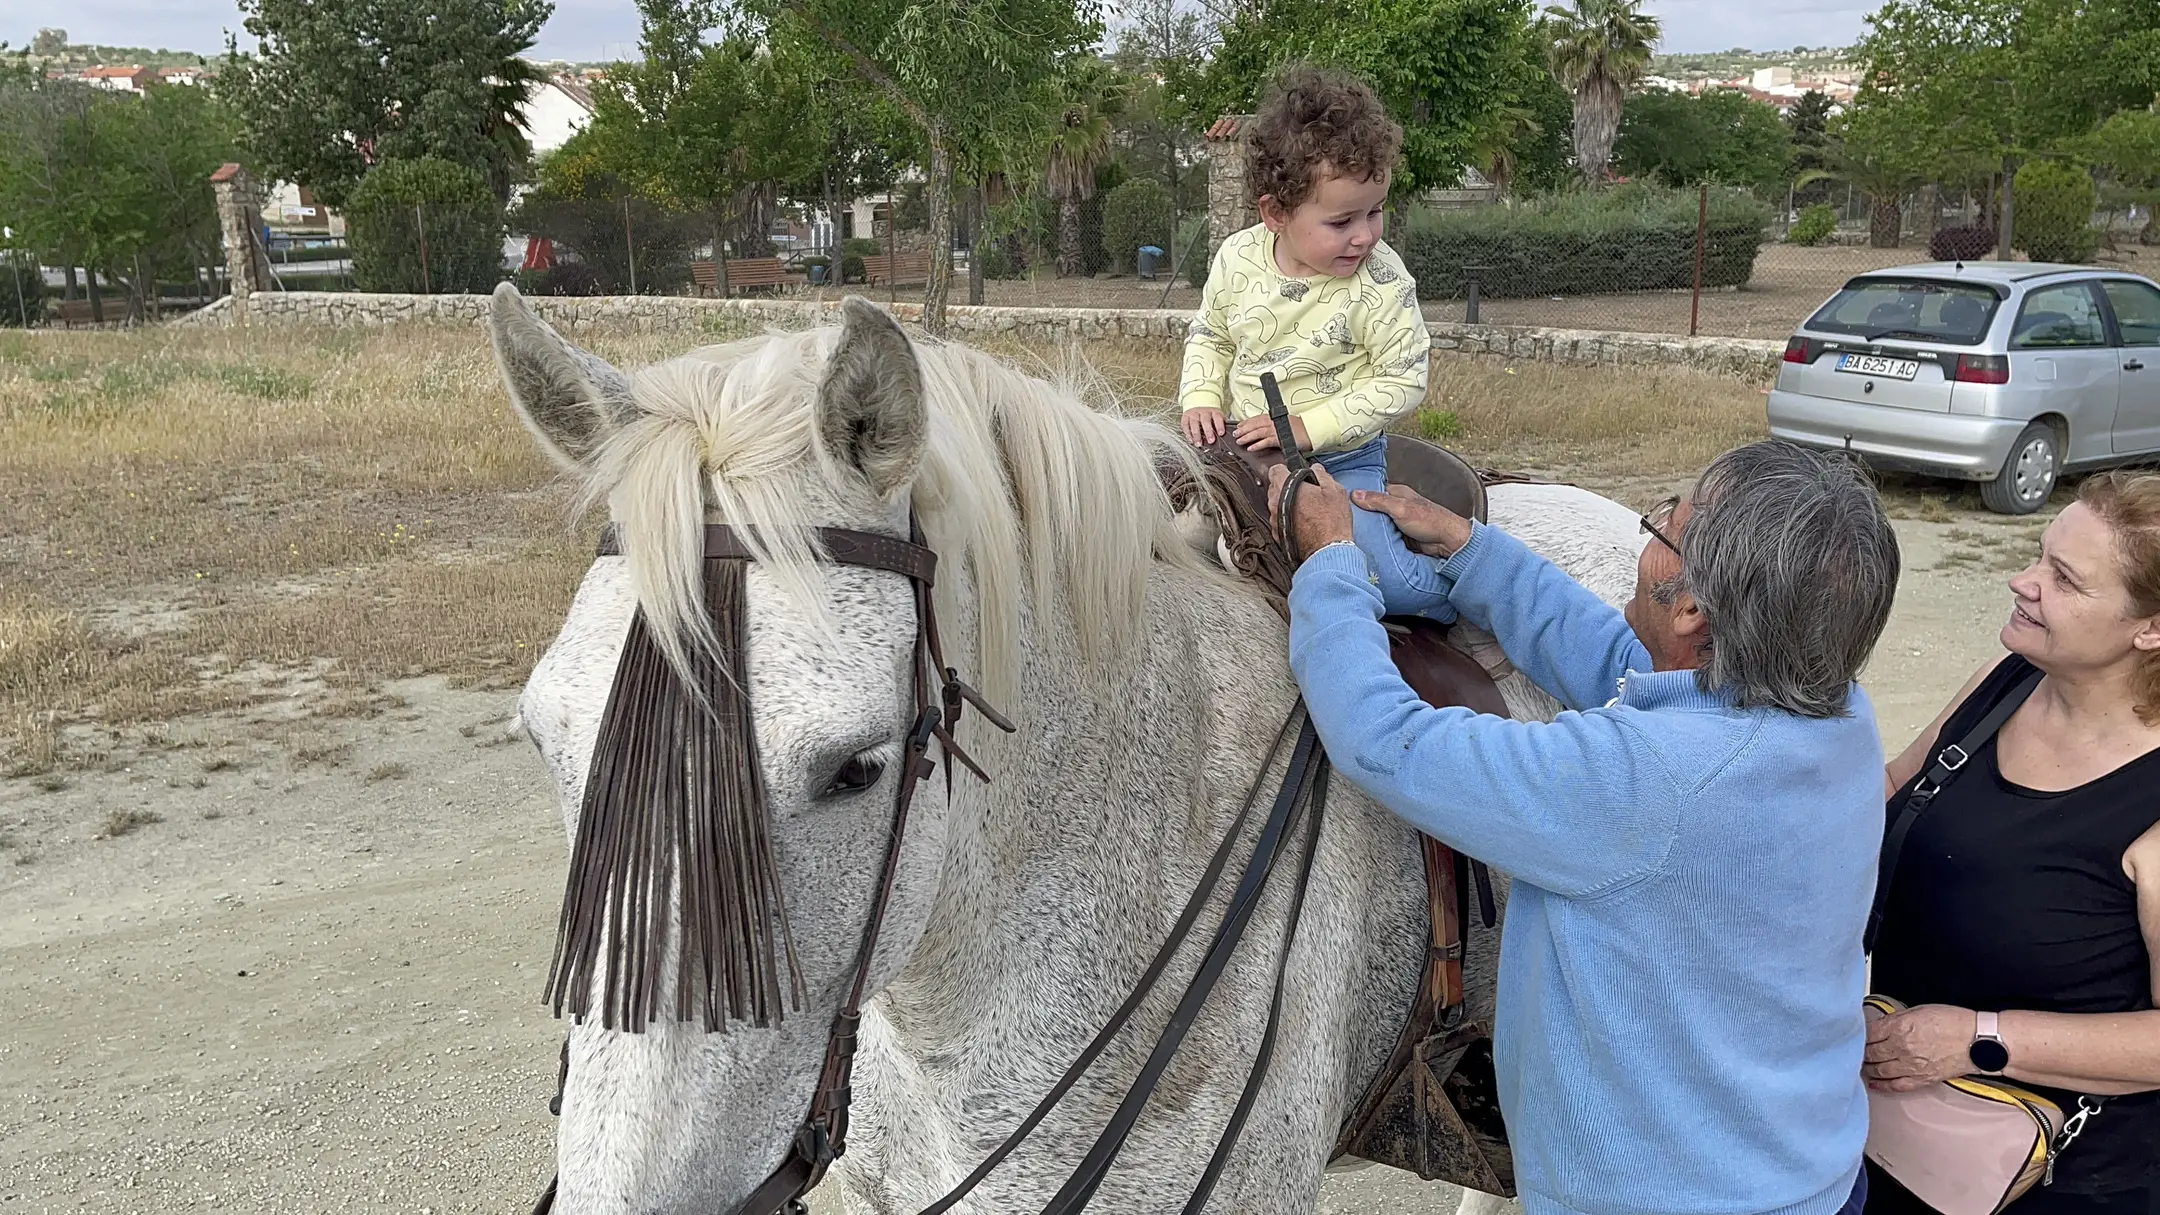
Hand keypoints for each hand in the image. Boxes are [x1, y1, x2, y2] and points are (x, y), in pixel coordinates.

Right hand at [1182, 407, 1226, 446]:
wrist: (1197, 402)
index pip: (1217, 417)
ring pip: (1194, 423)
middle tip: (1211, 441)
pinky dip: (1188, 433)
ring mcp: (1193, 414)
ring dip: (1196, 435)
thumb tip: (1227, 433)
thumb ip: (1221, 423)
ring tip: (1199, 443)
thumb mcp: (1217, 415)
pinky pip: (1185, 425)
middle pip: (1205, 421)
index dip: (1219, 425)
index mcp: (1213, 411)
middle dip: (1208, 432)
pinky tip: (1191, 439)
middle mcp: (1203, 412)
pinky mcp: (1185, 417)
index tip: (1221, 433)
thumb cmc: (1209, 413)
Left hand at [1233, 413, 1310, 452]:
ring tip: (1239, 441)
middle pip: (1255, 425)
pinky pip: (1266, 441)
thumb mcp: (1285, 423)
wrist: (1312, 431)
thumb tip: (1263, 431)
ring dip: (1248, 437)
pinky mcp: (1281, 439)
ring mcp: (1277, 430)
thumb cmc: (1300, 429)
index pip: (1257, 418)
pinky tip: (1251, 448)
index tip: (1239, 426)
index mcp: (1274, 418)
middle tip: (1235, 434)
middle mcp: (1274, 422)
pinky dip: (1258, 444)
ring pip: (1258, 432)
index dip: (1246, 422)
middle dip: (1244, 429)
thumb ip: (1274, 425)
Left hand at [1267, 463, 1355, 554]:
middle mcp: (1274, 504)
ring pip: (1276, 505)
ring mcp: (1274, 521)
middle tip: (1305, 491)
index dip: (1285, 470)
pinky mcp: (1278, 535)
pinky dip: (1287, 519)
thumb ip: (1322, 475)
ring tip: (1306, 508)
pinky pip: (1279, 521)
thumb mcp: (1334, 490)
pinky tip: (1303, 522)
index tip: (1292, 473)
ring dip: (1287, 504)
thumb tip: (1317, 470)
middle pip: (1275, 488)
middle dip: (1287, 487)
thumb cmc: (1331, 521)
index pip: (1275, 470)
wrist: (1329, 550)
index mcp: (1284, 488)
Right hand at [1352, 483, 1471, 558]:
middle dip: (1362, 516)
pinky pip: (1384, 537)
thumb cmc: (1429, 520)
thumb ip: (1378, 501)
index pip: (1373, 492)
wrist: (1447, 542)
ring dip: (1370, 530)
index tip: (1344, 503)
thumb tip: (1355, 494)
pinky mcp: (1400, 537)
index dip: (1360, 497)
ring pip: (1378, 525)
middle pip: (1374, 510)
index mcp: (1398, 494)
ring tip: (1351, 533)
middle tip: (1345, 521)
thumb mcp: (1400, 507)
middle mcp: (1397, 507)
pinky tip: (1366, 543)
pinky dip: (1377, 540)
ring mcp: (1398, 523)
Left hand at [1864, 1004, 1977, 1091]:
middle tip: (1854, 1051)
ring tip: (1861, 1065)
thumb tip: (1879, 1024)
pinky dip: (1882, 1085)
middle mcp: (1902, 1047)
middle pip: (1870, 1053)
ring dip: (1867, 1068)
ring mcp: (1911, 1066)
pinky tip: (1873, 1083)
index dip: (1859, 1035)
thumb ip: (1896, 1018)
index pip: (1868, 1033)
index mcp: (1900, 1026)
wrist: (1979, 1041)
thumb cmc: (1953, 1021)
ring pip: (1879, 1070)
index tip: (1854, 1035)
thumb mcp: (1919, 1010)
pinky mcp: (1922, 1079)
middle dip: (1860, 1052)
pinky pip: (1896, 1085)